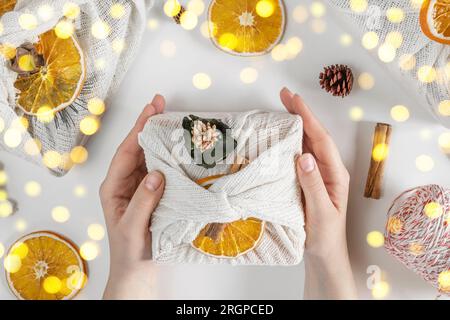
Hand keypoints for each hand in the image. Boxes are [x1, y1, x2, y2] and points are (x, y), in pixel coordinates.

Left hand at [100, 95, 165, 299]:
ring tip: (173, 119)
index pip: (126, 152)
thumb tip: (156, 173)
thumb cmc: (130, 251)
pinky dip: (170, 156)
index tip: (150, 110)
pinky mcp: (154, 193)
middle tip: (161, 103)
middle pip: (138, 148)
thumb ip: (143, 201)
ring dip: (161, 138)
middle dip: (149, 125)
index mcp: (114, 187)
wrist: (138, 271)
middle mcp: (126, 183)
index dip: (138, 129)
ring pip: (150, 156)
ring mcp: (141, 187)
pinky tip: (179, 147)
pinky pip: (162, 170)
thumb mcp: (133, 227)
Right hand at [280, 87, 356, 298]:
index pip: (320, 140)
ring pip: (306, 143)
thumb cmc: (325, 238)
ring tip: (281, 108)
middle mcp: (327, 171)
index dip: (307, 118)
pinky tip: (280, 136)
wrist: (324, 257)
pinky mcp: (307, 182)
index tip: (293, 100)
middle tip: (284, 95)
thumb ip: (313, 185)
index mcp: (335, 175)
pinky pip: (298, 156)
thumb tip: (304, 156)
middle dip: (301, 114)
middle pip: (314, 136)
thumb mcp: (320, 213)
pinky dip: (289, 142)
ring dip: (294, 124)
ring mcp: (317, 176)